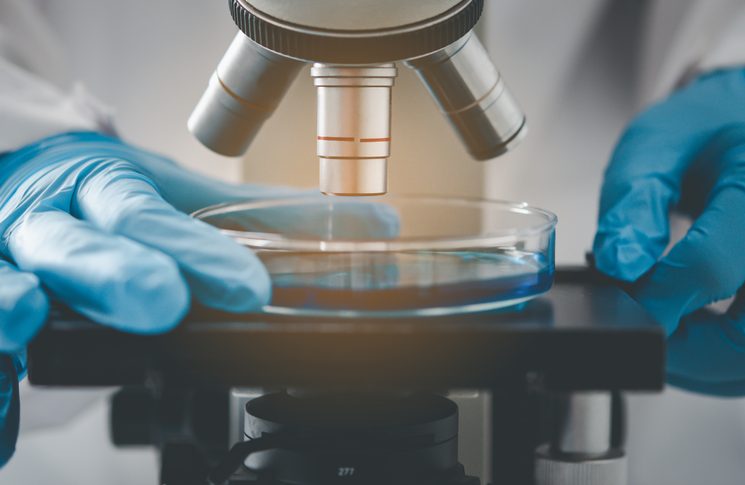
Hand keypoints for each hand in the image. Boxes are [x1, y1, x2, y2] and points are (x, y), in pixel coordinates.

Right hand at [0, 131, 397, 464]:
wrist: (11, 182)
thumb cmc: (101, 197)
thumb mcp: (177, 195)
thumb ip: (266, 218)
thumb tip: (375, 227)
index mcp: (105, 191)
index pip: (152, 217)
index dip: (197, 251)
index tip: (249, 288)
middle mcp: (51, 224)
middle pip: (76, 243)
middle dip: (113, 271)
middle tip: (159, 302)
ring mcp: (4, 262)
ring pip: (1, 279)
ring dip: (10, 300)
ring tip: (24, 320)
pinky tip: (2, 416)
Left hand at [594, 68, 744, 395]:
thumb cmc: (710, 126)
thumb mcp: (658, 142)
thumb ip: (635, 200)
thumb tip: (621, 262)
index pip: (711, 264)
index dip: (655, 296)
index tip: (622, 303)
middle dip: (689, 350)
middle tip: (645, 332)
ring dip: (712, 362)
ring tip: (669, 331)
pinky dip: (729, 355)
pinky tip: (698, 333)